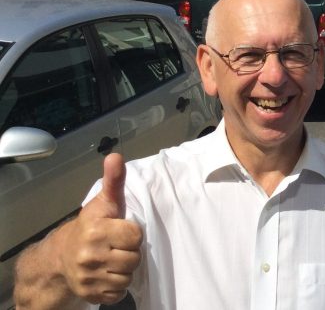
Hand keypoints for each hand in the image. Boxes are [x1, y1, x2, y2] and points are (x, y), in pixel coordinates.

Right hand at [57, 154, 142, 304]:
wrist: (62, 257)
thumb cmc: (91, 226)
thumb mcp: (103, 202)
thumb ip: (114, 181)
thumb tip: (115, 156)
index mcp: (96, 231)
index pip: (135, 236)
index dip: (132, 234)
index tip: (121, 231)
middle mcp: (90, 256)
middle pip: (134, 259)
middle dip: (129, 252)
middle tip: (117, 246)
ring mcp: (89, 278)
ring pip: (128, 277)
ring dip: (124, 269)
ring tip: (113, 259)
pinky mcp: (90, 294)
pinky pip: (118, 293)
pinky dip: (116, 286)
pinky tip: (107, 274)